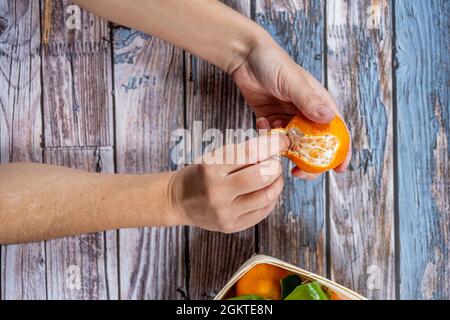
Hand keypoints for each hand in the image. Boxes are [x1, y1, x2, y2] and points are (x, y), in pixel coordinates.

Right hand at [169, 134, 289, 232]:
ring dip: (277, 182)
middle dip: (275, 165)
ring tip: (272, 175)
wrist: (178, 201)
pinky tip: (265, 190)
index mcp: (211, 168)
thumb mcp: (214, 156)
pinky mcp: (232, 226)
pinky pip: (263, 211)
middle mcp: (217, 192)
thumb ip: (242, 152)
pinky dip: (271, 197)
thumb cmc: (199, 174)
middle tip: (274, 161)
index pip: (250, 153)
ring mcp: (225, 212)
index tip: (282, 140)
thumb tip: (274, 144)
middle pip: (262, 176)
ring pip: (267, 196)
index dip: (271, 144)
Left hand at [233, 37, 350, 178]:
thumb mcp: (292, 81)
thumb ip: (308, 100)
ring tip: (275, 147)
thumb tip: (329, 118)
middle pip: (315, 145)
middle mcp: (305, 113)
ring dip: (285, 150)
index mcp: (318, 103)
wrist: (244, 57)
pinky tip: (261, 122)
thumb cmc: (273, 62)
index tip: (339, 169)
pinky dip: (267, 136)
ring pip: (293, 145)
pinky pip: (272, 138)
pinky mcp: (270, 120)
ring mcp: (288, 118)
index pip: (336, 130)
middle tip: (300, 173)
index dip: (340, 151)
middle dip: (310, 161)